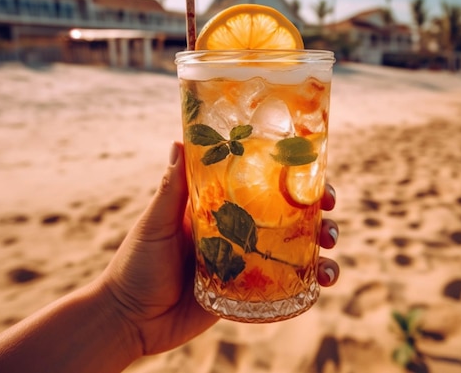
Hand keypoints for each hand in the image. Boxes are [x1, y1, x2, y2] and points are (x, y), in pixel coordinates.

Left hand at [99, 142, 339, 355]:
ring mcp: (244, 263)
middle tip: (330, 207)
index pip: (260, 184)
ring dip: (321, 246)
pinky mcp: (246, 293)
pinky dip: (309, 281)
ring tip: (332, 250)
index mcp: (218, 209)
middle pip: (287, 215)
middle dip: (316, 209)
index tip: (314, 167)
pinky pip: (284, 284)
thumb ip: (170, 189)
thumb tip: (180, 140)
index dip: (290, 174)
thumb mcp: (155, 223)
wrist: (128, 320)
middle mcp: (237, 232)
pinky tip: (324, 281)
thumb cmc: (135, 265)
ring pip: (294, 249)